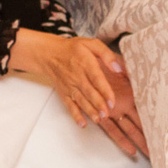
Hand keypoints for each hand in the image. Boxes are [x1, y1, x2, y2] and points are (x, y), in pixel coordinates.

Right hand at [9, 30, 145, 157]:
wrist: (49, 54)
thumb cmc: (73, 49)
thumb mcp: (91, 44)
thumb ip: (106, 54)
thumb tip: (118, 68)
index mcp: (85, 63)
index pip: (96, 79)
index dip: (104, 91)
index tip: (112, 100)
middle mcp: (77, 77)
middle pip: (89, 92)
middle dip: (98, 104)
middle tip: (106, 113)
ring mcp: (70, 86)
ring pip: (81, 101)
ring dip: (89, 111)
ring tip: (98, 119)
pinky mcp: (64, 93)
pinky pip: (70, 106)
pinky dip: (75, 115)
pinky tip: (82, 123)